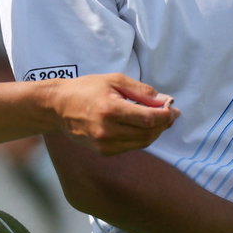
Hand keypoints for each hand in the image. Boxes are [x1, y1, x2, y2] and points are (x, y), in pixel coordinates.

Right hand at [48, 74, 179, 154]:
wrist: (58, 107)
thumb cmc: (86, 89)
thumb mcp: (114, 80)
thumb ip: (141, 91)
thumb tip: (165, 101)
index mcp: (110, 110)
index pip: (147, 119)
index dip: (165, 116)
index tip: (174, 109)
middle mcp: (107, 131)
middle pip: (147, 133)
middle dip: (163, 124)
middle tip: (170, 114)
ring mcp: (104, 144)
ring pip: (142, 143)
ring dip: (155, 132)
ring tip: (160, 120)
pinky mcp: (103, 151)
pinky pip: (131, 147)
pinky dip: (141, 138)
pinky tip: (142, 127)